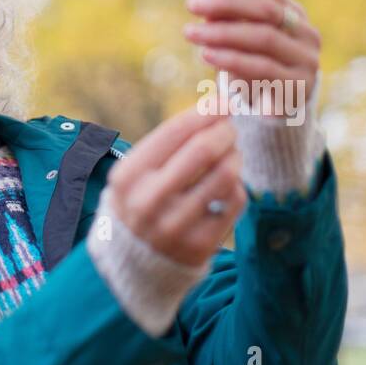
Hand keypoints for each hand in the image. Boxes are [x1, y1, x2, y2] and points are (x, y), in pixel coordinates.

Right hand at [105, 104, 247, 267]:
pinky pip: (234, 201)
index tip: (223, 102)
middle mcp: (149, 201)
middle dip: (224, 130)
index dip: (205, 111)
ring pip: (225, 174)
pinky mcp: (200, 245)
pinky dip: (236, 185)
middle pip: (203, 149)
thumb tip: (215, 107)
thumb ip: (169, 142)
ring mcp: (175, 226)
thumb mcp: (137, 170)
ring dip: (235, 155)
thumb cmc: (142, 199)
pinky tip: (228, 183)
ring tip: (232, 153)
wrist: (134, 262)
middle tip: (231, 127)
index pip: (175, 131)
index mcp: (129, 175)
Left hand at [182, 0, 320, 117]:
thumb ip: (230, 22)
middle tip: (191, 3)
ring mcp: (306, 61)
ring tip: (191, 32)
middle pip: (267, 10)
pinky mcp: (297, 88)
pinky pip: (262, 68)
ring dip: (223, 33)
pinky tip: (207, 54)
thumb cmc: (256, 64)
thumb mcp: (243, 40)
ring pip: (264, 38)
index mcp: (295, 14)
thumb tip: (207, 11)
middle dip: (226, 4)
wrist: (279, 108)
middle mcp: (306, 34)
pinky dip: (232, 59)